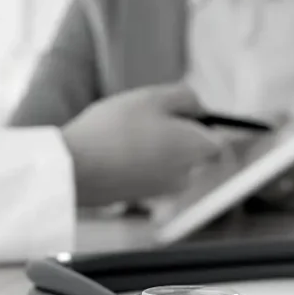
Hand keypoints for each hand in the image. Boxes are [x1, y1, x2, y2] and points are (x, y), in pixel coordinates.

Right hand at [60, 83, 222, 206]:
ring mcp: (162, 190)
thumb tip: (198, 108)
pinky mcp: (139, 197)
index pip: (216, 140)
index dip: (200, 123)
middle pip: (191, 152)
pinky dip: (137, 162)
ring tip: (124, 133)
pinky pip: (146, 174)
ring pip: (167, 163)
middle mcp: (186, 175)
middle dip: (174, 135)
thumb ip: (187, 97)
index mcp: (197, 150)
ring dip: (153, 148)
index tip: (179, 111)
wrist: (77, 168)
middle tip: (144, 118)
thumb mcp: (153, 97)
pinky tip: (113, 149)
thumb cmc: (117, 129)